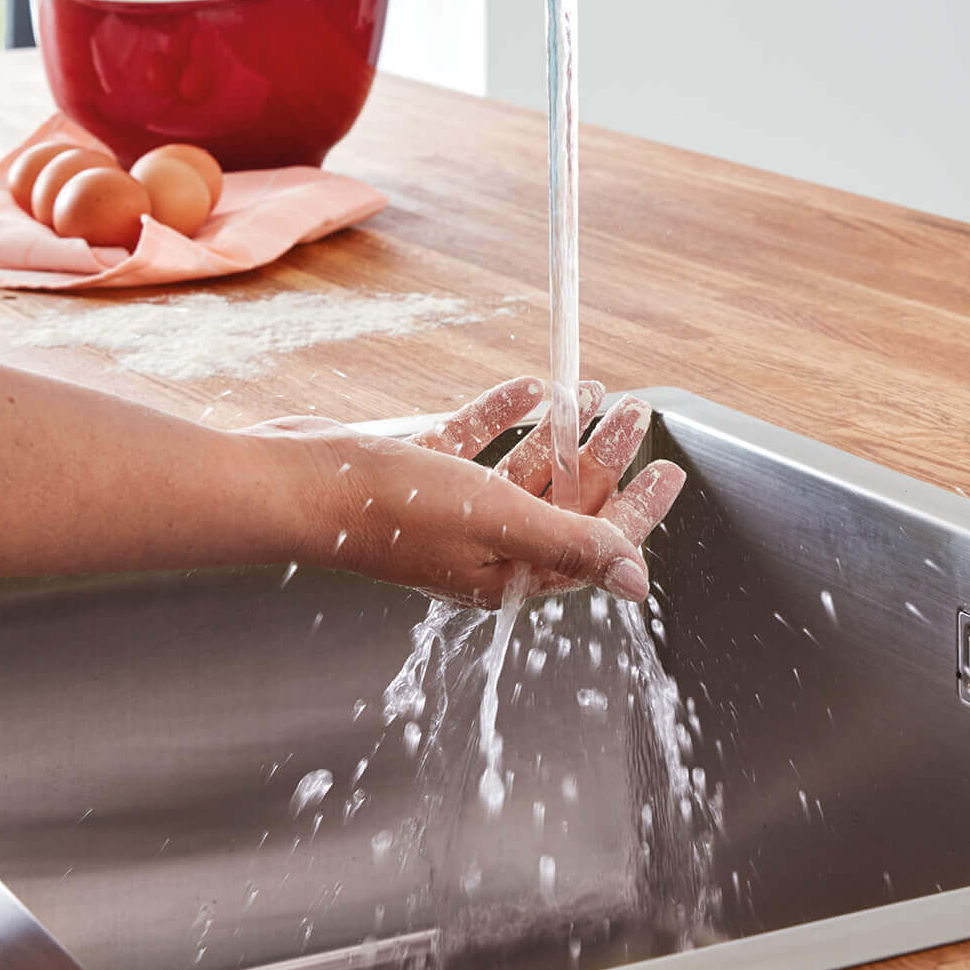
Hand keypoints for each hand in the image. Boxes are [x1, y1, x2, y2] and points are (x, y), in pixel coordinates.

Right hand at [249, 376, 684, 609]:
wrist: (298, 483)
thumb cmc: (391, 510)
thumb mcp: (498, 521)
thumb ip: (571, 544)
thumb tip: (638, 581)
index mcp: (505, 575)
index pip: (590, 547)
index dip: (636, 511)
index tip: (670, 469)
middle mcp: (481, 548)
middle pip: (562, 503)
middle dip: (606, 458)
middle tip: (637, 410)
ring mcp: (448, 510)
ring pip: (524, 470)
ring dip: (563, 432)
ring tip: (597, 391)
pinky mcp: (418, 474)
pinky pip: (476, 444)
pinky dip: (504, 416)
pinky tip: (529, 388)